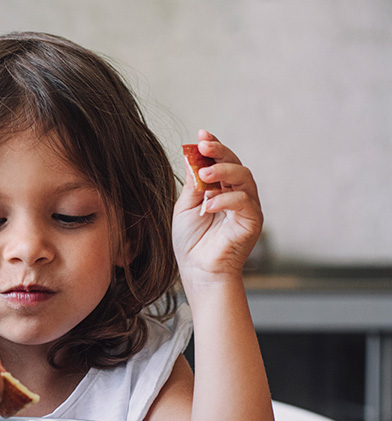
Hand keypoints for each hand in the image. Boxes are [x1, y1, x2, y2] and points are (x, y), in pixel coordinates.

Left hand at [172, 130, 262, 286]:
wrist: (197, 270)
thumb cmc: (190, 241)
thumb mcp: (185, 206)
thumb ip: (192, 183)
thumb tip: (192, 156)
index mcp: (220, 188)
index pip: (220, 161)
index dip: (214, 145)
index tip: (202, 134)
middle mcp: (236, 194)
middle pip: (235, 164)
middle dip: (220, 152)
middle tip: (204, 145)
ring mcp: (247, 206)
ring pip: (244, 178)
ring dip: (224, 172)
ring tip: (204, 174)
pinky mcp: (252, 221)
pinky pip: (243, 202)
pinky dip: (225, 200)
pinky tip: (208, 205)